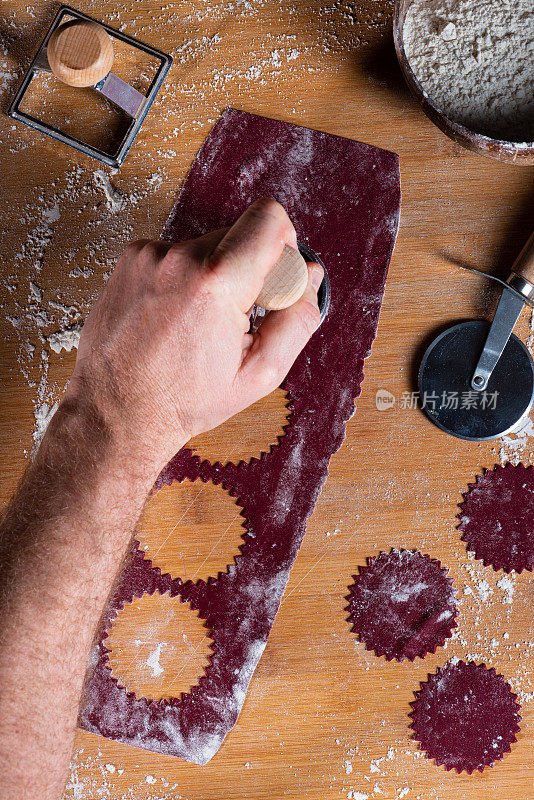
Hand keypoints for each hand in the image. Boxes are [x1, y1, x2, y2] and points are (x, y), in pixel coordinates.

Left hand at [67, 198, 322, 475]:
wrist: (116, 410)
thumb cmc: (185, 400)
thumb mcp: (259, 375)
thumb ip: (297, 320)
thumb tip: (310, 276)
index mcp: (215, 284)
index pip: (269, 218)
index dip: (284, 245)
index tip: (275, 281)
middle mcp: (178, 258)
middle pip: (240, 234)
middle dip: (249, 271)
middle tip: (234, 320)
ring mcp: (149, 255)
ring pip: (208, 246)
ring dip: (214, 277)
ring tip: (197, 325)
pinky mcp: (131, 258)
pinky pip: (178, 254)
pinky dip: (185, 279)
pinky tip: (174, 318)